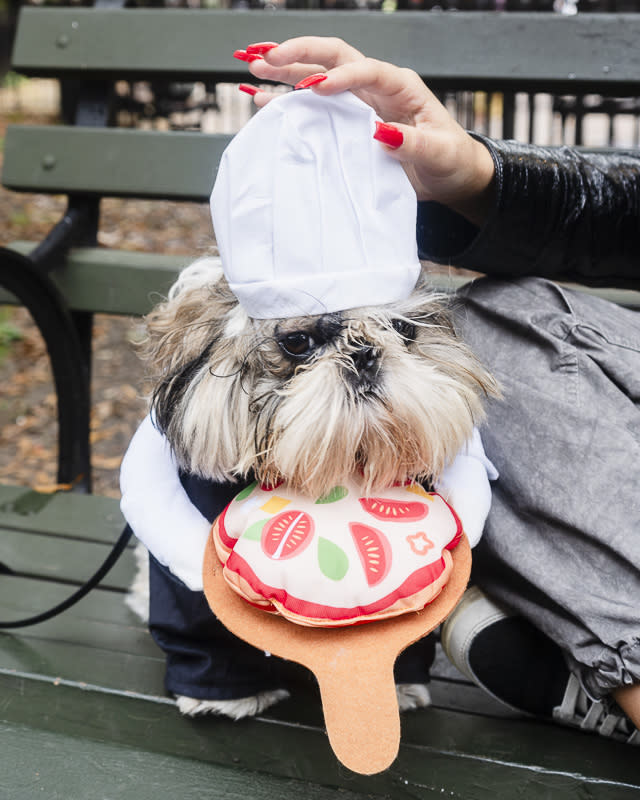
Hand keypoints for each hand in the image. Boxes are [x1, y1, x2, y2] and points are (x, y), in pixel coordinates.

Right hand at [239, 37, 494, 225]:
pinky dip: (289, 100)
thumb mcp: (439, 152)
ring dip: (287, 71)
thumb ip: (413, 143)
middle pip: (334, 58)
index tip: (314, 89)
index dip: (340, 77)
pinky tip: (262, 97)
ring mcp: (360, 102)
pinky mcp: (349, 121)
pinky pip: (315, 106)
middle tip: (266, 57)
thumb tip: (381, 133)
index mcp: (402, 86)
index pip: (366, 70)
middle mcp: (377, 86)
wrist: (450, 175)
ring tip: (253, 66)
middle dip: (300, 54)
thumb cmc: (450, 160)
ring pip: (319, 76)